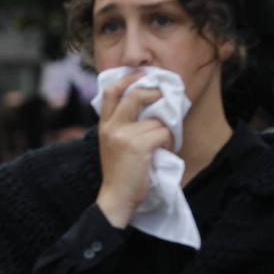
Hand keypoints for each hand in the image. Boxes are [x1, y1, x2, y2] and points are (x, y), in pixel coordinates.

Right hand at [95, 70, 174, 228]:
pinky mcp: (137, 146)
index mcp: (104, 125)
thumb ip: (123, 126)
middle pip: (134, 94)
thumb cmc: (120, 173)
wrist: (116, 199)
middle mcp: (111, 127)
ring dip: (166, 130)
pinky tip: (163, 152)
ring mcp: (123, 135)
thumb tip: (151, 107)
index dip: (128, 78)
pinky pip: (163, 133)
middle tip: (164, 98)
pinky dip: (169, 142)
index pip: (110, 91)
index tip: (144, 74)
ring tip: (162, 144)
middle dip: (154, 93)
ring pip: (156, 119)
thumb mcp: (114, 144)